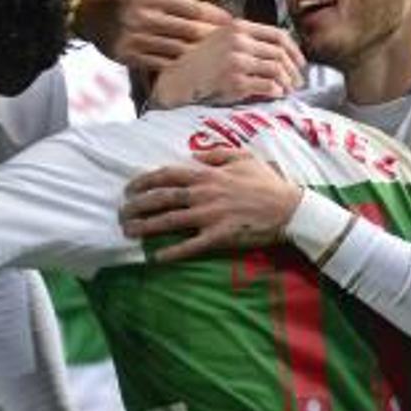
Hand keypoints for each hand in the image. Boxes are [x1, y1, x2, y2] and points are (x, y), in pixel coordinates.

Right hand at [75, 0, 233, 70]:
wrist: (92, 11)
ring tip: (216, 54)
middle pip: (190, 32)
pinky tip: (193, 64)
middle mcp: (142, 15)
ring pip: (179, 50)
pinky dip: (180, 65)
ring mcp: (134, 38)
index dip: (216, 18)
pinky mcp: (129, 55)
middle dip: (212, 38)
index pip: (194, 9)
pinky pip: (163, 64)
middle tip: (229, 42)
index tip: (230, 23)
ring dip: (200, 54)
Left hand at [120, 149, 302, 261]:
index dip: (145, 181)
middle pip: (162, 198)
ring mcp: (211, 216)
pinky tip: (156, 258)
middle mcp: (204, 194)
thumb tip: (193, 153)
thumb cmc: (266, 181)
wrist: (289, 208)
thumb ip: (216, 153)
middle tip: (121, 212)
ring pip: (170, 221)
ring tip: (128, 231)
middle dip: (137, 205)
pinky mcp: (220, 236)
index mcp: (208, 175)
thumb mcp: (243, 157)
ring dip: (146, 227)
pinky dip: (172, 252)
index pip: (168, 175)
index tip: (130, 188)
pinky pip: (191, 246)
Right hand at [148, 20, 304, 108]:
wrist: (177, 80)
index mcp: (237, 27)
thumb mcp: (222, 40)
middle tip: (298, 81)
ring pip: (277, 69)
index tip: (300, 63)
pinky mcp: (234, 81)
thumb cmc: (201, 64)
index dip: (295, 50)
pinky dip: (276, 91)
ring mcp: (236, 61)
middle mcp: (238, 41)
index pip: (278, 34)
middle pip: (280, 53)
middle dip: (294, 70)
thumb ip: (247, 40)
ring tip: (287, 90)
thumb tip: (280, 53)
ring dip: (287, 82)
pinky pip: (267, 86)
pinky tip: (275, 94)